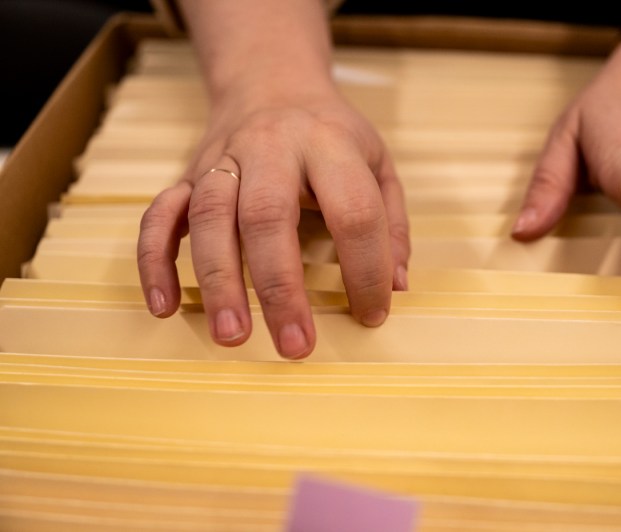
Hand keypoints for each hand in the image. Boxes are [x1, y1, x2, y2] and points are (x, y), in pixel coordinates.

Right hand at [137, 89, 409, 358]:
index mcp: (329, 144)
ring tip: (231, 336)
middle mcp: (271, 148)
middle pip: (267, 215)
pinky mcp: (187, 175)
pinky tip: (164, 307)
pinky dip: (155, 262)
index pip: (354, 211)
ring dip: (217, 280)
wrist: (271, 82)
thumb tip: (396, 286)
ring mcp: (222, 161)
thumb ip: (392, 223)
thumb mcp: (377, 163)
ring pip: (209, 217)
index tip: (371, 314)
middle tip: (294, 345)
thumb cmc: (332, 135)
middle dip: (279, 286)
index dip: (367, 269)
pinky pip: (159, 216)